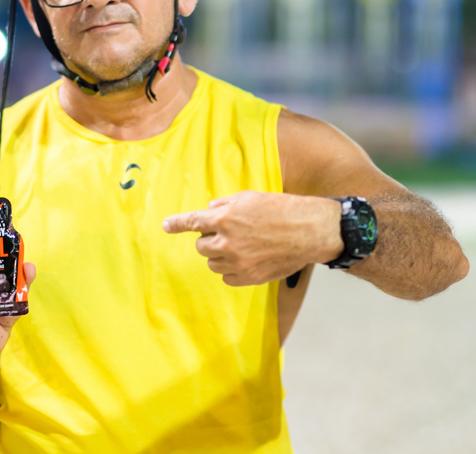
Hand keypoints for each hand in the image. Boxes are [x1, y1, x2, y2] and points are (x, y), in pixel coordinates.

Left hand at [162, 190, 343, 285]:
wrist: (309, 231)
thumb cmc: (281, 210)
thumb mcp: (249, 198)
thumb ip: (224, 206)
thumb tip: (209, 213)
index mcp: (225, 219)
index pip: (192, 222)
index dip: (176, 224)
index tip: (166, 226)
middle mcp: (227, 243)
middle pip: (201, 246)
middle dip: (210, 238)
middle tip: (230, 231)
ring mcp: (237, 263)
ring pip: (213, 262)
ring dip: (220, 254)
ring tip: (243, 245)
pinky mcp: (248, 278)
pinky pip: (227, 277)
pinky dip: (232, 269)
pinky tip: (248, 259)